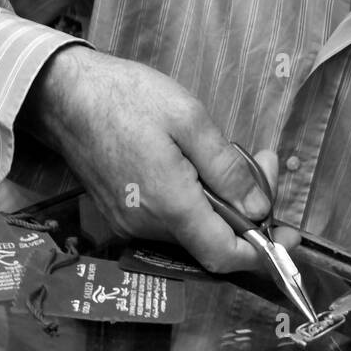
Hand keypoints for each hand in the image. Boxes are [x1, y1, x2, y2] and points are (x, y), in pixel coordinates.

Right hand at [23, 45, 299, 273]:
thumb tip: (259, 207)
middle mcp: (147, 226)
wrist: (64, 95)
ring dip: (221, 200)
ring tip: (232, 154)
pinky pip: (170, 219)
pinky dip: (195, 199)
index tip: (285, 229)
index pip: (223, 256)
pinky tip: (199, 164)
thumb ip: (226, 168)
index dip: (261, 252)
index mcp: (169, 205)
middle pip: (212, 240)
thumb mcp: (188, 118)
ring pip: (192, 229)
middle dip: (247, 207)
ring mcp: (130, 223)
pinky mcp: (121, 213)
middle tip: (262, 159)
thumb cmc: (127, 98)